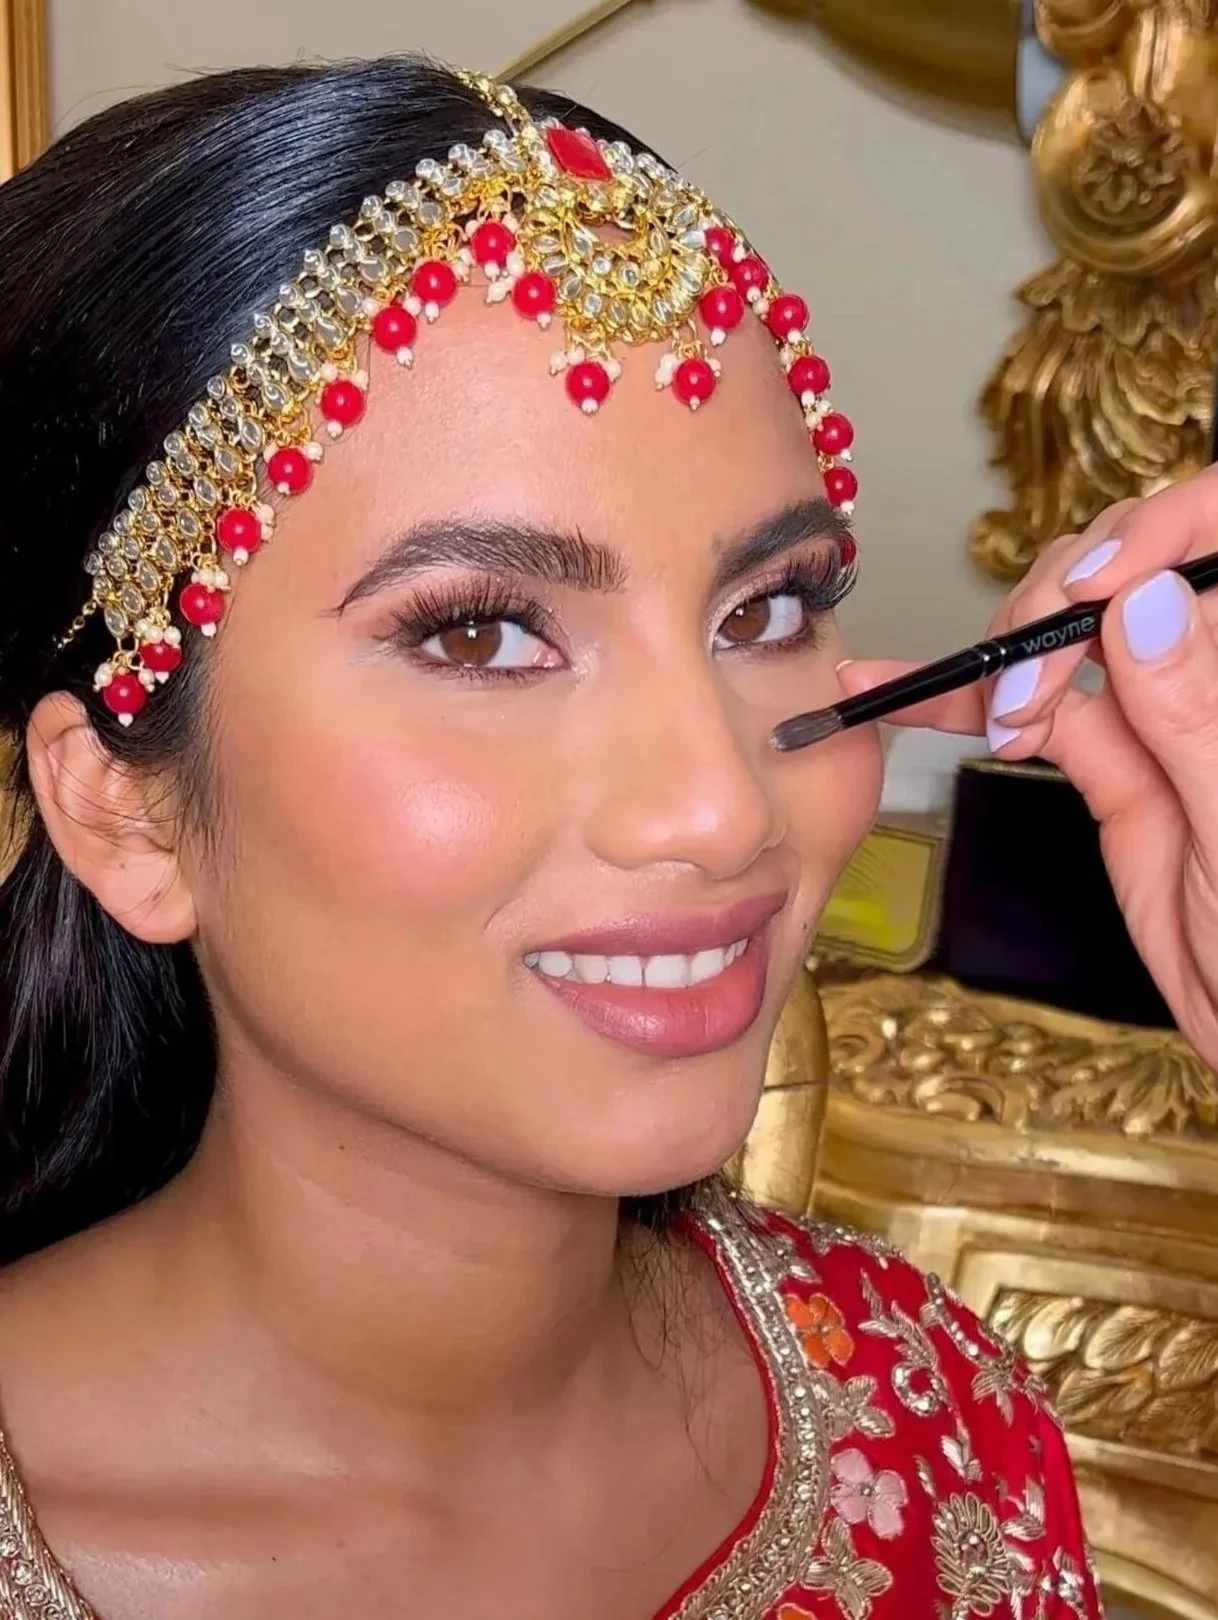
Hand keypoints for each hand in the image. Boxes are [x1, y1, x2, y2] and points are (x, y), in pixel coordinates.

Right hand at [840, 466, 1217, 1066]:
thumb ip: (1199, 717)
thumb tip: (1143, 605)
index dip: (1160, 531)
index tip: (1097, 590)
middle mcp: (1213, 667)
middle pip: (1134, 564)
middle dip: (1063, 596)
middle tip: (1023, 670)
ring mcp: (1165, 710)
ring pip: (1074, 628)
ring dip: (1008, 648)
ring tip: (982, 706)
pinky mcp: (1115, 760)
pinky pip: (1041, 708)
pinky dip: (975, 701)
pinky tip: (924, 701)